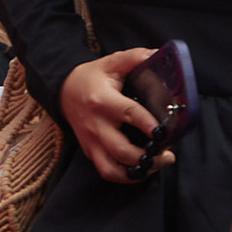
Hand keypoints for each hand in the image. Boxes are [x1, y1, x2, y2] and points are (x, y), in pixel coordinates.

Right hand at [63, 46, 173, 184]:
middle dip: (147, 157)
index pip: (129, 114)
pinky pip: (107, 171)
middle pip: (121, 149)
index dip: (148, 125)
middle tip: (168, 154)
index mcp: (103, 101)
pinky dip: (125, 176)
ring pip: (112, 168)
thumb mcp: (111, 63)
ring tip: (156, 165)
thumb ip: (133, 58)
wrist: (63, 91)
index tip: (164, 132)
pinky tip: (141, 170)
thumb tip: (157, 54)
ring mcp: (91, 141)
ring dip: (137, 172)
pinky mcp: (90, 151)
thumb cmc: (92, 77)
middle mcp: (96, 125)